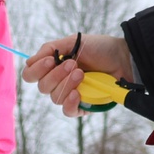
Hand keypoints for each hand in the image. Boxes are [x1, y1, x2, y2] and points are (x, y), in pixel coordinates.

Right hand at [22, 33, 138, 113]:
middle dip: (56, 75)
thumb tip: (30, 61)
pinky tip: (78, 93)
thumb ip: (49, 48)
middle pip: (42, 87)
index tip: (50, 60)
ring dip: (67, 84)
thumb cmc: (100, 48)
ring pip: (55, 97)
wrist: (123, 58)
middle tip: (73, 64)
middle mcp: (59, 82)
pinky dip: (70, 102)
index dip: (36, 70)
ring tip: (82, 73)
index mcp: (53, 66)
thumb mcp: (73, 42)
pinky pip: (68, 111)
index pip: (31, 75)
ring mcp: (70, 94)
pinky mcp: (83, 106)